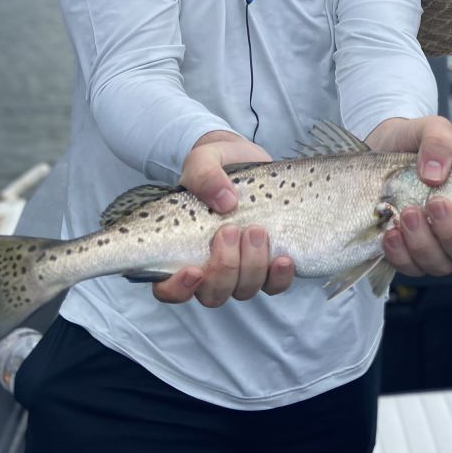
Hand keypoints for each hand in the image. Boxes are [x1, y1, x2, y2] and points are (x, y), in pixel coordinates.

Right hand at [153, 131, 294, 306]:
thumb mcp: (203, 159)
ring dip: (252, 266)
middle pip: (212, 294)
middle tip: (231, 230)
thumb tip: (224, 202)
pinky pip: (274, 286)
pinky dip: (279, 277)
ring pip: (243, 291)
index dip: (178, 289)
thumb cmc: (217, 164)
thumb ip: (204, 174)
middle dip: (225, 268)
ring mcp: (239, 270)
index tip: (193, 270)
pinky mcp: (267, 264)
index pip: (168, 289)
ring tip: (257, 230)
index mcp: (179, 250)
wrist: (246, 158)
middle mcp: (208, 268)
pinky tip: (283, 258)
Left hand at [366, 115, 451, 276]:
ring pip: (441, 264)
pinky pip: (410, 267)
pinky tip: (390, 232)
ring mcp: (437, 247)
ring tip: (406, 212)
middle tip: (434, 203)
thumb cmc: (416, 141)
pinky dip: (400, 254)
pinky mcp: (409, 254)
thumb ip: (440, 141)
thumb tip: (434, 175)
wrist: (380, 147)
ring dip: (423, 243)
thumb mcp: (432, 128)